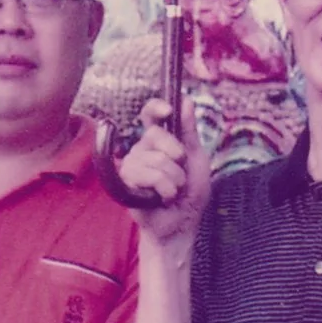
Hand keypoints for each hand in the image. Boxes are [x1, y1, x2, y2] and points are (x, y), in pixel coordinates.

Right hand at [119, 97, 209, 248]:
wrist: (183, 222)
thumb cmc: (190, 193)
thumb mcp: (196, 158)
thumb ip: (189, 130)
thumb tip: (187, 100)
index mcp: (158, 142)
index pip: (150, 116)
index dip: (156, 108)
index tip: (168, 111)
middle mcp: (141, 150)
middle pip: (155, 135)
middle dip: (176, 156)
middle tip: (181, 175)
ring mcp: (131, 167)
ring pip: (155, 160)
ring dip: (174, 179)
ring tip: (173, 192)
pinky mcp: (126, 185)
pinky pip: (148, 176)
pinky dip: (165, 189)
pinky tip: (162, 199)